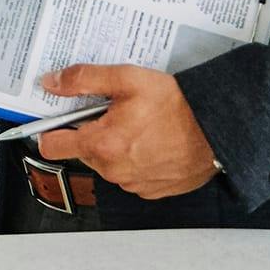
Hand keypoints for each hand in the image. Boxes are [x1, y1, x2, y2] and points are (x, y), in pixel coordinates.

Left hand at [35, 65, 218, 198]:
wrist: (219, 130)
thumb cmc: (176, 104)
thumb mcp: (127, 79)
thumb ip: (84, 79)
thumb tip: (51, 82)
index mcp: (101, 144)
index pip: (51, 147)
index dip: (50, 130)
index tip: (56, 119)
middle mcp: (113, 170)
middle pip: (82, 151)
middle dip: (91, 132)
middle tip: (113, 112)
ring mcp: (132, 184)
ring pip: (107, 163)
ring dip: (114, 146)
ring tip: (138, 125)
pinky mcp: (151, 191)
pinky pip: (129, 175)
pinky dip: (135, 160)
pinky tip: (151, 142)